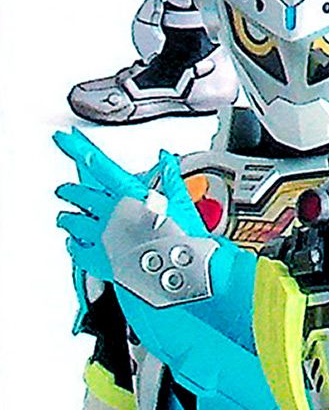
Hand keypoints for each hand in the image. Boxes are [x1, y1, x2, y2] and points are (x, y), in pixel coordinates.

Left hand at [54, 130, 216, 300]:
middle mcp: (110, 212)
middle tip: (64, 190)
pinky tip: (74, 242)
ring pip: (70, 221)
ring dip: (67, 217)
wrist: (182, 272)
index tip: (63, 138)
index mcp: (129, 194)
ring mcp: (100, 235)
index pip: (97, 163)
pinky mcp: (96, 258)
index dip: (76, 148)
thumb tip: (165, 155)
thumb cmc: (185, 237)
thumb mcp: (180, 201)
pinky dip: (72, 243)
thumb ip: (169, 174)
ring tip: (65, 218)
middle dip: (69, 190)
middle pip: (78, 194)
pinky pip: (74, 247)